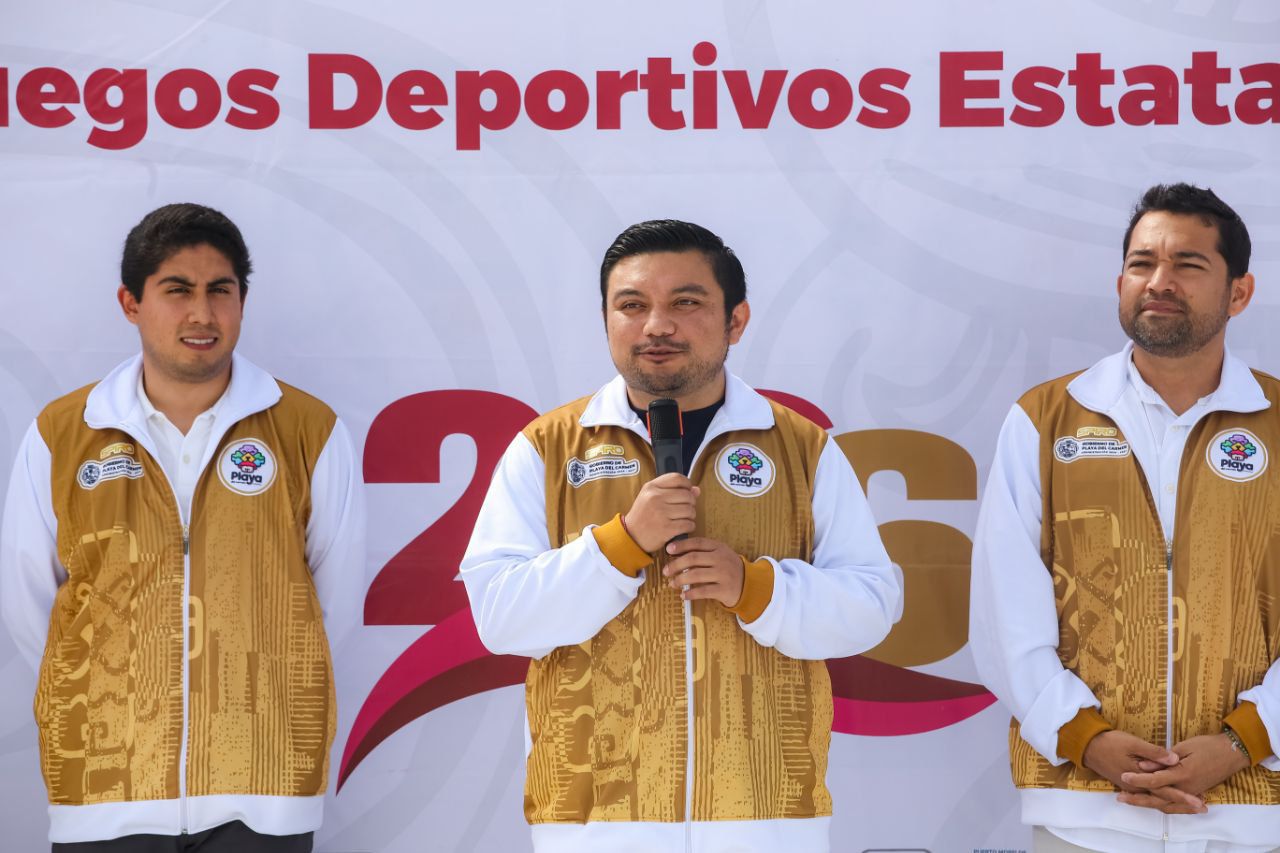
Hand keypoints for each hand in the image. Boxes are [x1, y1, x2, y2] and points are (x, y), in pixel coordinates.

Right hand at [624, 473, 698, 552]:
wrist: (631, 536)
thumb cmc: (644, 515)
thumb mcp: (651, 498)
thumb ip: (673, 491)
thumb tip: (697, 490)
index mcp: (651, 487)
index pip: (677, 478)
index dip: (687, 484)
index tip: (687, 492)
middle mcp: (655, 497)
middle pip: (687, 495)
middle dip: (691, 503)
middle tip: (685, 509)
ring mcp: (661, 513)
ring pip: (690, 510)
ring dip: (691, 516)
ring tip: (683, 519)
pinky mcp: (666, 528)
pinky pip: (688, 524)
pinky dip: (690, 527)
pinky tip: (683, 527)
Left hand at [662, 538, 742, 606]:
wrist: (749, 584)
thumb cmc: (728, 568)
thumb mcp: (720, 554)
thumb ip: (702, 552)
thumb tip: (676, 553)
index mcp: (719, 547)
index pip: (697, 543)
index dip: (681, 545)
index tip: (668, 549)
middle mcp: (721, 559)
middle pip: (693, 559)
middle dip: (675, 565)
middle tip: (666, 571)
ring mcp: (723, 574)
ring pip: (696, 575)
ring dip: (680, 580)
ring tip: (672, 583)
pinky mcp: (724, 590)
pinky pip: (703, 591)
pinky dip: (691, 594)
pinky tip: (683, 595)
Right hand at [1083, 730, 1202, 812]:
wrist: (1088, 747)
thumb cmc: (1110, 743)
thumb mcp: (1132, 743)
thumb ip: (1154, 752)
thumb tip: (1174, 759)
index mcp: (1139, 779)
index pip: (1165, 790)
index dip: (1183, 796)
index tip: (1200, 800)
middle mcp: (1136, 788)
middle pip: (1163, 800)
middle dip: (1183, 804)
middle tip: (1202, 808)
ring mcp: (1132, 787)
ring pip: (1156, 800)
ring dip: (1174, 803)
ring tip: (1192, 805)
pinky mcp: (1129, 784)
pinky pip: (1149, 795)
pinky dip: (1162, 798)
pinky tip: (1170, 797)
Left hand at [1118, 733, 1250, 812]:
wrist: (1232, 753)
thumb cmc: (1208, 746)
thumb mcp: (1185, 747)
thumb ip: (1163, 759)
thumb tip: (1143, 766)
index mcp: (1183, 774)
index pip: (1156, 780)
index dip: (1138, 779)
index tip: (1123, 776)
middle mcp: (1187, 788)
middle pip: (1158, 798)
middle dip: (1138, 798)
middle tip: (1119, 797)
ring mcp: (1192, 792)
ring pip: (1167, 804)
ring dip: (1148, 803)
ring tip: (1130, 801)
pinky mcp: (1195, 793)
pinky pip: (1176, 804)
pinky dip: (1163, 805)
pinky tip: (1152, 802)